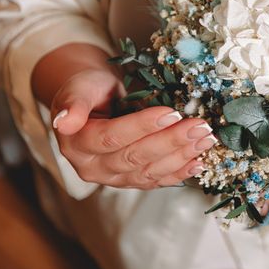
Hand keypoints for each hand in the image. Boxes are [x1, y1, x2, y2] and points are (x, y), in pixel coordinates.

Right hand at [50, 69, 216, 188]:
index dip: (141, 127)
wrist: (92, 100)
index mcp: (76, 145)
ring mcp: (113, 178)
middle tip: (199, 126)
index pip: (111, 138)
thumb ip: (73, 104)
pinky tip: (199, 161)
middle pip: (134, 157)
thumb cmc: (87, 89)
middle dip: (170, 142)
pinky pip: (156, 180)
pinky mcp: (131, 181)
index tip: (171, 112)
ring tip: (205, 139)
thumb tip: (62, 121)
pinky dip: (180, 172)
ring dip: (181, 156)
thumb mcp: (78, 88)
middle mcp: (93, 167)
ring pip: (149, 172)